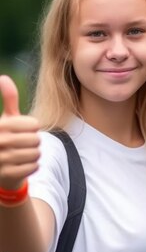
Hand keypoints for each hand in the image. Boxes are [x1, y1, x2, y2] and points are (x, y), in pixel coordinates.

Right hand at [0, 75, 40, 189]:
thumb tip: (3, 78)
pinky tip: (22, 165)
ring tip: (23, 154)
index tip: (23, 131)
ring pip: (37, 154)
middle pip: (36, 140)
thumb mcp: (6, 118)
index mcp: (0, 126)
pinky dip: (32, 166)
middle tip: (24, 144)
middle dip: (34, 142)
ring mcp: (2, 159)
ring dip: (34, 155)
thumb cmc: (5, 137)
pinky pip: (34, 167)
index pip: (33, 125)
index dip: (32, 128)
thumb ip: (9, 99)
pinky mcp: (8, 174)